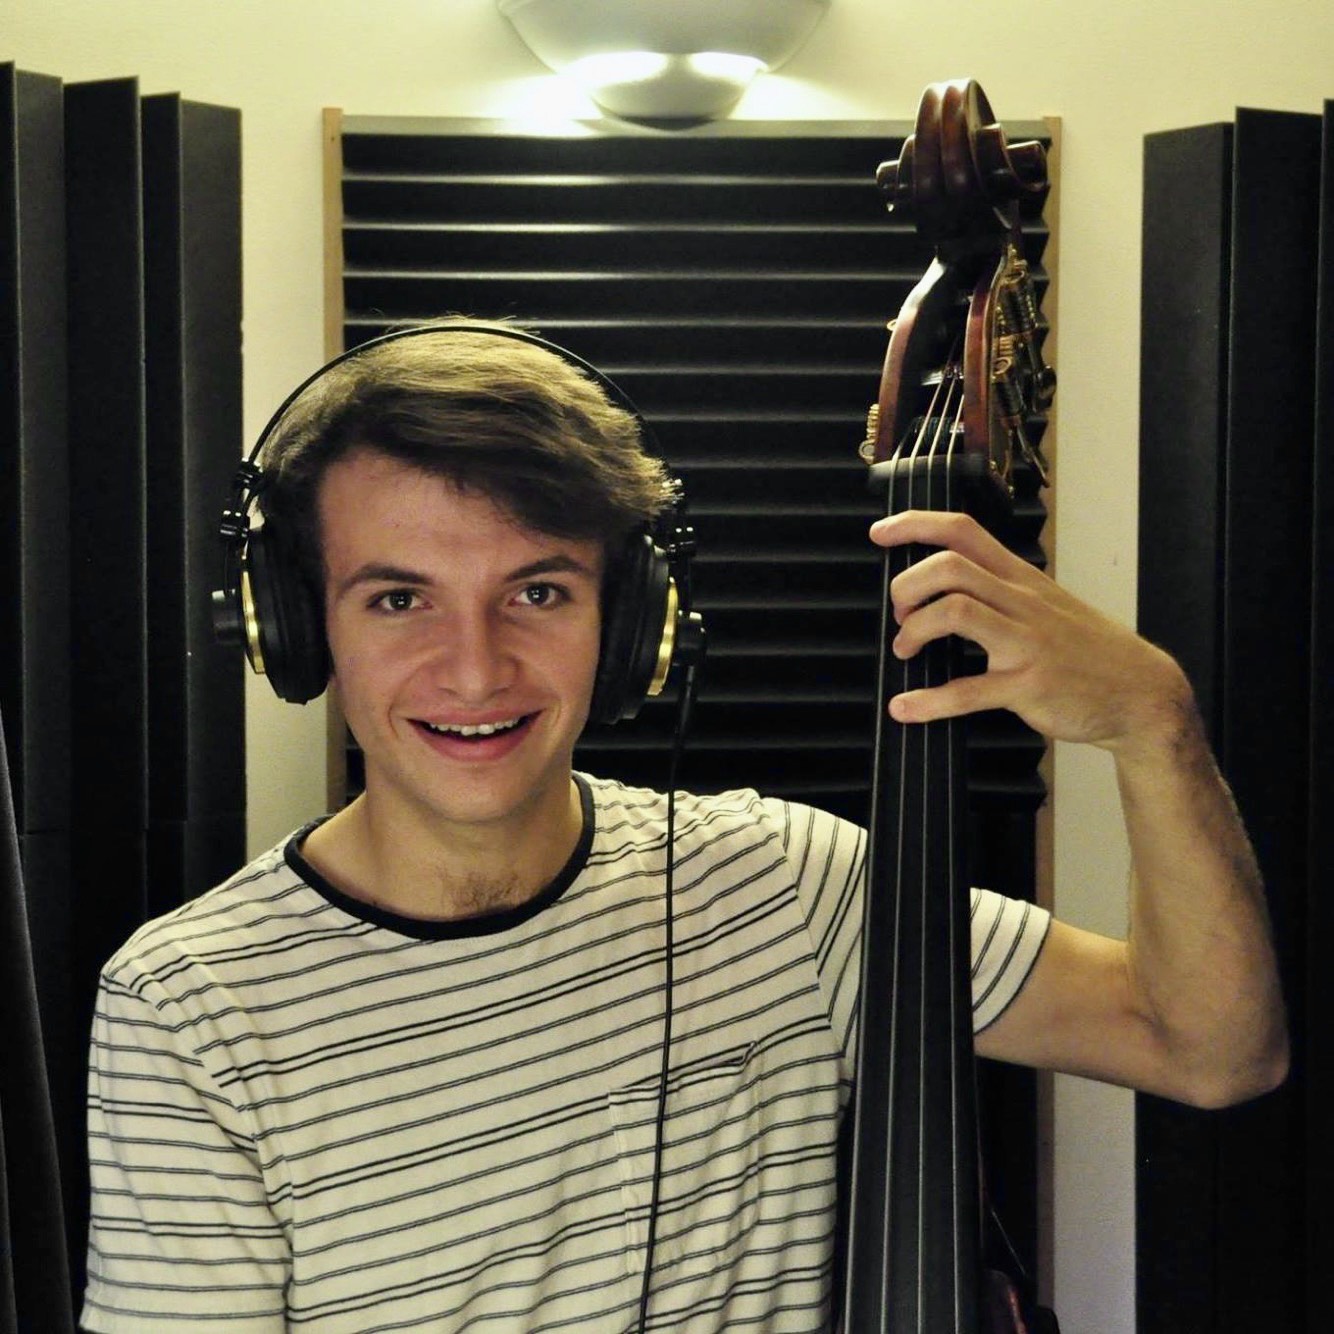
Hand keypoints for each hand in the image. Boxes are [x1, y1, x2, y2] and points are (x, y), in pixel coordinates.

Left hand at [870, 510, 1192, 758]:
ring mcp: (1026, 642)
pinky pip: (967, 690)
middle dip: (907, 585)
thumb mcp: (1046, 605)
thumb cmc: (1086, 651)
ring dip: (914, 630)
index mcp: (1020, 578)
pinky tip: (906, 707)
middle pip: (949, 565)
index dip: (915, 525)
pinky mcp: (1028, 685)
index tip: (880, 533)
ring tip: (906, 650)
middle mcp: (1021, 601)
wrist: (1140, 694)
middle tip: (900, 612)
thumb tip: (943, 591)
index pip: (962, 531)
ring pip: (955, 611)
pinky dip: (927, 701)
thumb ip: (999, 592)